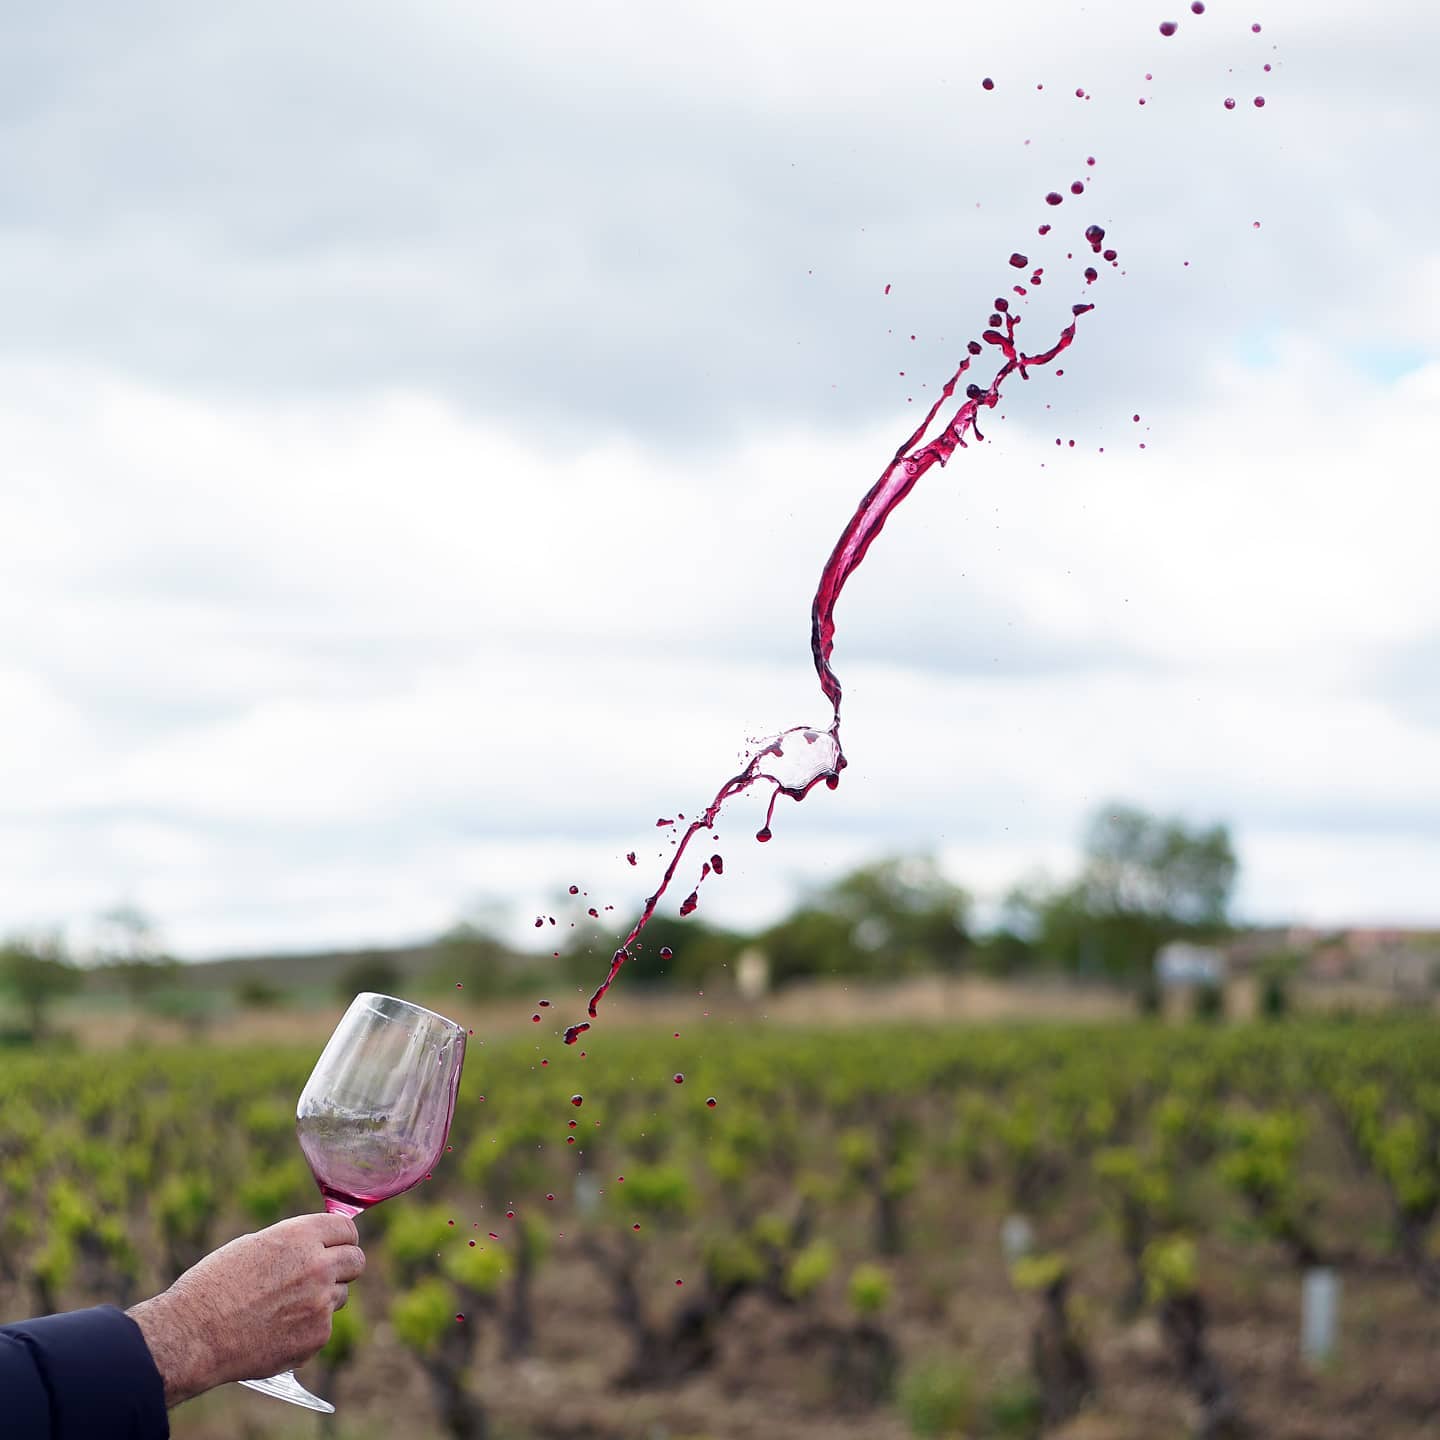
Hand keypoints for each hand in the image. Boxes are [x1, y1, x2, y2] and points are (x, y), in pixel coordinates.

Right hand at [128, 1214, 365, 1405]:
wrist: (193, 1335)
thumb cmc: (214, 1287)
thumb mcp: (254, 1246)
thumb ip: (293, 1244)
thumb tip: (317, 1246)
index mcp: (300, 1236)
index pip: (346, 1228)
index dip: (342, 1237)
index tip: (339, 1244)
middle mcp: (318, 1266)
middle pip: (356, 1260)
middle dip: (345, 1265)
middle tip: (327, 1274)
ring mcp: (321, 1303)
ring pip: (340, 1296)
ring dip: (323, 1299)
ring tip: (283, 1308)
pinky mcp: (317, 1336)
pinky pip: (323, 1327)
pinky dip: (306, 1329)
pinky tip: (275, 1332)